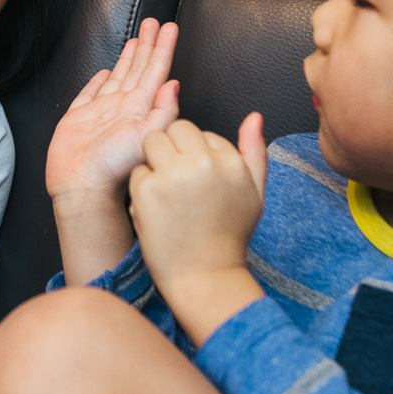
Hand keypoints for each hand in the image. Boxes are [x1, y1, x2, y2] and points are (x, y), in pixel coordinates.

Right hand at [45, 19, 181, 205]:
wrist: (83, 189)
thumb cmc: (114, 169)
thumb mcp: (147, 138)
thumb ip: (163, 111)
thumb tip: (175, 84)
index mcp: (141, 109)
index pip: (157, 72)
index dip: (163, 49)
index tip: (171, 28)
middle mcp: (124, 107)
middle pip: (139, 68)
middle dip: (148, 45)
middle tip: (155, 22)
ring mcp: (102, 112)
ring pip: (119, 76)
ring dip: (128, 56)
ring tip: (137, 38)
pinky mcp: (80, 118)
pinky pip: (91, 92)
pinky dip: (99, 80)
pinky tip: (106, 71)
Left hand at [129, 115, 268, 344]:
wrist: (206, 276)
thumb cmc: (230, 236)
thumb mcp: (255, 192)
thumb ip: (254, 150)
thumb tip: (254, 117)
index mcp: (228, 160)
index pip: (200, 131)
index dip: (196, 154)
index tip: (200, 180)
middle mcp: (202, 162)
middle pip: (173, 129)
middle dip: (172, 149)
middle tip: (179, 182)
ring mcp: (172, 175)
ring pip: (151, 142)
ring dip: (155, 162)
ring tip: (169, 192)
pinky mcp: (146, 190)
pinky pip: (137, 171)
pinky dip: (143, 188)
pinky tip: (159, 209)